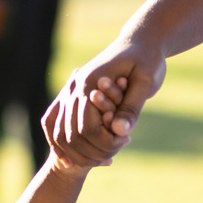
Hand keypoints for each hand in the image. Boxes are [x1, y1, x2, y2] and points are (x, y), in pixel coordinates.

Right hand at [44, 33, 162, 166]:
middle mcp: (74, 87)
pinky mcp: (70, 94)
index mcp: (90, 82)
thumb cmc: (148, 58)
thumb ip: (132, 107)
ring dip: (72, 153)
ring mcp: (69, 90)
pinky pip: (54, 123)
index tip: (124, 143)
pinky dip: (60, 143)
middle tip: (113, 158)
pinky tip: (73, 160)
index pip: (87, 127)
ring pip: (58, 131)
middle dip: (90, 152)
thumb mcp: (147, 82)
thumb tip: (121, 132)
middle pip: (70, 133)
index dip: (104, 143)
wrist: (139, 40)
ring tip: (97, 161)